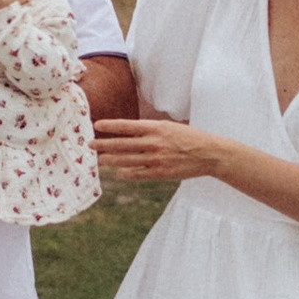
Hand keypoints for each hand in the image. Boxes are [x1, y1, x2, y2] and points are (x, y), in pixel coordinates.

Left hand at [91, 117, 228, 184]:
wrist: (209, 154)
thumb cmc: (189, 137)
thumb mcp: (169, 126)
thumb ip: (150, 129)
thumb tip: (129, 131)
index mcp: (156, 128)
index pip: (127, 126)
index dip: (110, 126)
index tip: (97, 125)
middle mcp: (154, 142)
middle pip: (122, 144)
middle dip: (103, 144)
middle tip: (90, 145)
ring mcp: (156, 159)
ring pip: (126, 160)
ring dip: (110, 160)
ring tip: (100, 159)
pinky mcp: (160, 173)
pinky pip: (138, 174)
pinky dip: (126, 173)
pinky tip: (119, 172)